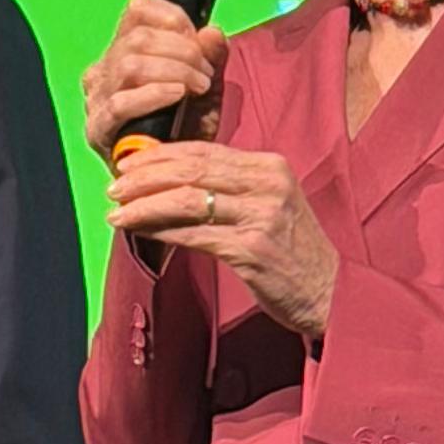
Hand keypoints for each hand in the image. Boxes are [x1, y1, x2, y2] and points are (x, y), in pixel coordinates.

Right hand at [82, 0, 226, 161]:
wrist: (173, 179)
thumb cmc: (185, 131)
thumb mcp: (207, 89)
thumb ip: (212, 58)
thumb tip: (211, 31)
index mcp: (124, 51)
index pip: (137, 10)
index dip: (172, 17)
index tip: (197, 39)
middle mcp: (104, 70)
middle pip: (138, 38)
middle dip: (182, 51)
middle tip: (205, 74)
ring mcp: (96, 99)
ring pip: (129, 64)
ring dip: (172, 71)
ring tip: (196, 88)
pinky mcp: (97, 129)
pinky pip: (120, 102)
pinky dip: (153, 94)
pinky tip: (176, 96)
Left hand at [107, 141, 338, 337]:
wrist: (329, 293)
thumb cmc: (291, 250)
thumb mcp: (268, 204)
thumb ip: (229, 187)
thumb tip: (170, 179)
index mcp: (270, 166)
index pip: (203, 151)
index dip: (160, 156)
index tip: (128, 165)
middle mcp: (267, 185)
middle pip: (191, 171)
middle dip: (144, 178)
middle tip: (114, 187)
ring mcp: (261, 216)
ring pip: (187, 201)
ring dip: (144, 206)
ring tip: (117, 212)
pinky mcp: (252, 249)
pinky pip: (193, 235)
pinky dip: (160, 231)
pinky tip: (140, 233)